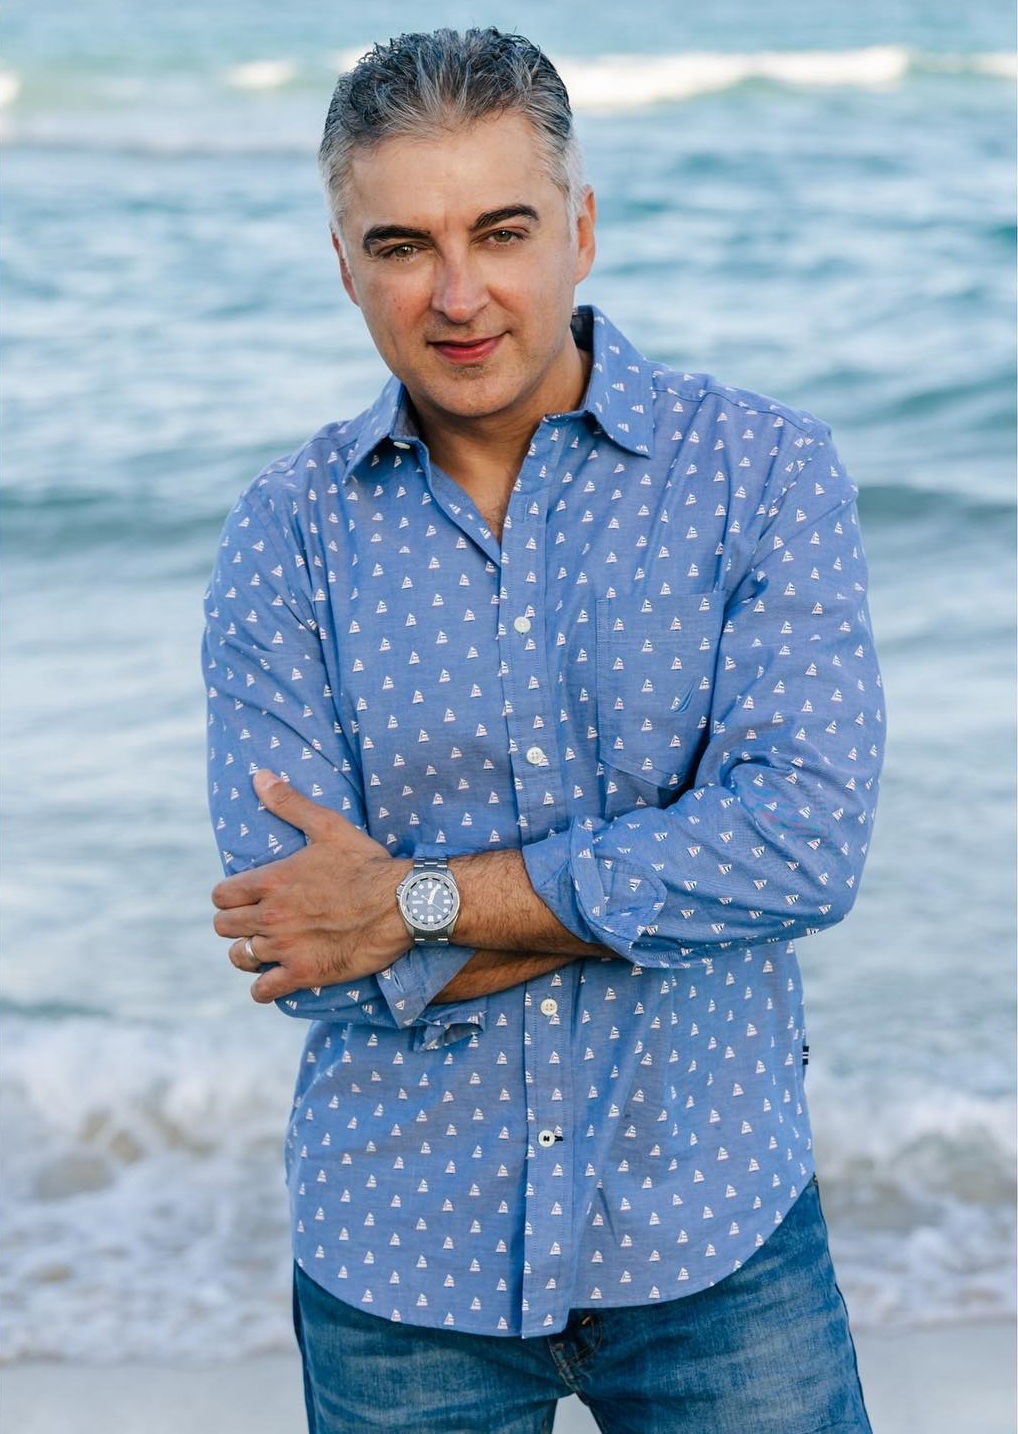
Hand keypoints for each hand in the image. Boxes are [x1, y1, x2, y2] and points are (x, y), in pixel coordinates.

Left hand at [212, 771, 411, 1002]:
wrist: (402, 904)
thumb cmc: (366, 863)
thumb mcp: (328, 826)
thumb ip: (290, 803)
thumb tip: (259, 777)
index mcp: (271, 881)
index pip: (221, 895)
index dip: (229, 896)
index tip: (244, 898)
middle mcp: (270, 916)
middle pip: (223, 926)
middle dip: (235, 923)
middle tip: (255, 922)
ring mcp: (285, 947)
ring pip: (240, 957)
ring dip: (248, 953)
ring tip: (263, 949)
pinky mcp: (304, 973)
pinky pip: (263, 990)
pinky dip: (264, 987)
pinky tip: (274, 979)